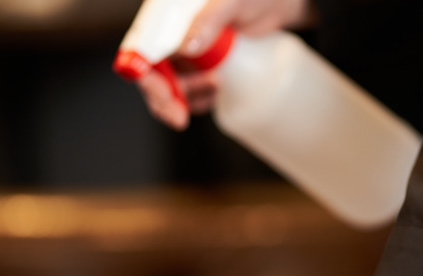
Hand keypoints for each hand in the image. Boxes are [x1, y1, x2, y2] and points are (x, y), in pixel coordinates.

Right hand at [135, 0, 315, 129]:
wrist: (281, 4)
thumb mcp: (232, 1)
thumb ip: (209, 19)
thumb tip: (186, 48)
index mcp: (167, 15)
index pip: (142, 45)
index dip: (142, 71)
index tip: (159, 91)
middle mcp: (171, 34)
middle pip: (152, 73)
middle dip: (162, 99)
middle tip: (178, 117)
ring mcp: (186, 52)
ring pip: (170, 87)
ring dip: (185, 99)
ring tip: (216, 85)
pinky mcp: (202, 67)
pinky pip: (191, 91)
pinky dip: (198, 99)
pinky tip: (217, 90)